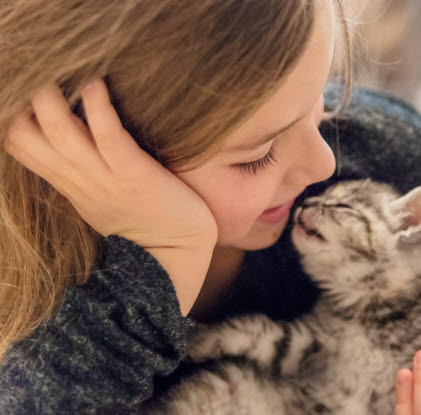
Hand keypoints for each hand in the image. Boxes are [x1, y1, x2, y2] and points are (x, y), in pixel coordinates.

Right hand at [2, 78, 217, 249]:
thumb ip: (83, 166)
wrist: (177, 258)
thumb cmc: (146, 221)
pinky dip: (100, 109)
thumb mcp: (101, 193)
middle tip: (28, 65)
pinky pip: (109, 138)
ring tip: (54, 65)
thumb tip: (74, 131)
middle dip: (19, 99)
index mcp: (67, 181)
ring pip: (61, 132)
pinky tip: (95, 83)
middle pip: (25, 134)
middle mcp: (77, 178)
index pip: (18, 143)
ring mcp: (104, 178)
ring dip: (52, 97)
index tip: (15, 84)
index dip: (9, 113)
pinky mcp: (135, 177)